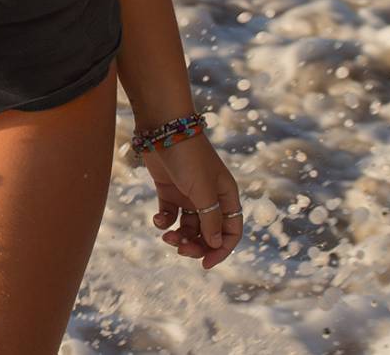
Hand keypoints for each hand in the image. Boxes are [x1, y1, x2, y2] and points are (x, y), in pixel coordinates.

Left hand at [139, 130, 242, 268]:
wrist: (162, 127)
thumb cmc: (188, 157)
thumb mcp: (203, 192)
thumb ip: (210, 220)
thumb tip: (216, 245)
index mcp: (226, 195)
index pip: (231, 231)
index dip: (221, 250)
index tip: (205, 263)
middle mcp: (209, 196)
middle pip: (208, 233)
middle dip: (196, 245)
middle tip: (180, 248)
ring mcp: (188, 193)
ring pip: (188, 226)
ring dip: (179, 236)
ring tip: (167, 236)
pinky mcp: (169, 188)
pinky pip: (170, 214)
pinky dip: (164, 221)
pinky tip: (158, 220)